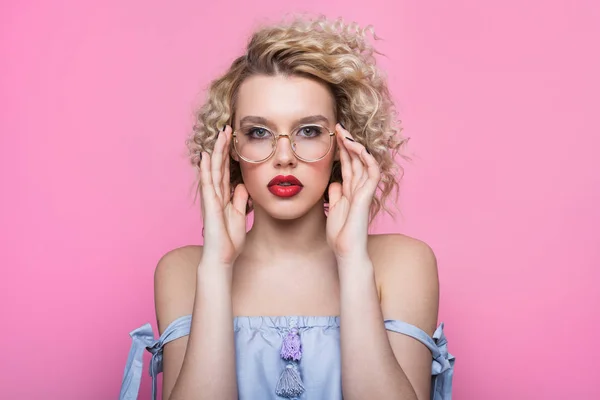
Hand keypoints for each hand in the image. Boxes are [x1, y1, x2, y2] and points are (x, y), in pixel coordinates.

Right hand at [199, 125, 248, 265]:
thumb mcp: (240, 216)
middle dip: (222, 148)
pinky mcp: (210, 205)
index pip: (226, 172)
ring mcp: (211, 199)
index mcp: (224, 198)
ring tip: (218, 135)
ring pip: (213, 170)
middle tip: (226, 129)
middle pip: (219, 166)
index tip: (232, 140)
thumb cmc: (230, 241)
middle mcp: (216, 195)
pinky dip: (207, 169)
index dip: (229, 156)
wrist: (222, 258)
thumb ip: (241, 200)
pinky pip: (208, 183)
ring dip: (216, 152)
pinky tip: (206, 156)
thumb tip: (243, 186)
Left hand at [326, 123, 380, 259]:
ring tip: (344, 133)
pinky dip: (366, 158)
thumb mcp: (333, 208)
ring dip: (355, 146)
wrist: (346, 250)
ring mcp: (365, 191)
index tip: (334, 135)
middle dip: (348, 142)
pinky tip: (357, 147)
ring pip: (364, 162)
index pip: (348, 164)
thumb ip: (336, 194)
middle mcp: (359, 188)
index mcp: (351, 190)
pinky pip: (371, 172)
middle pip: (356, 159)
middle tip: (338, 126)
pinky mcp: (367, 196)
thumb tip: (334, 182)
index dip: (342, 150)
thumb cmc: (340, 234)